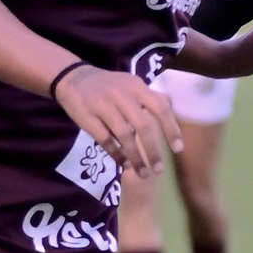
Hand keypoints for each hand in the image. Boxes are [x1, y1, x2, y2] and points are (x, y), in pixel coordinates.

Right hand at [54, 66, 181, 177]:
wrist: (74, 79)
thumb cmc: (109, 86)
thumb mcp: (131, 83)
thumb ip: (150, 96)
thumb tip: (171, 107)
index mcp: (137, 87)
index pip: (160, 108)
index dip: (171, 129)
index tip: (178, 149)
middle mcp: (122, 95)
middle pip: (143, 126)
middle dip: (153, 151)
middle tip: (159, 169)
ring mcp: (104, 105)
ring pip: (124, 135)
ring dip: (135, 157)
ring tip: (142, 173)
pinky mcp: (87, 117)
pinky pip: (105, 139)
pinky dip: (116, 153)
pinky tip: (123, 163)